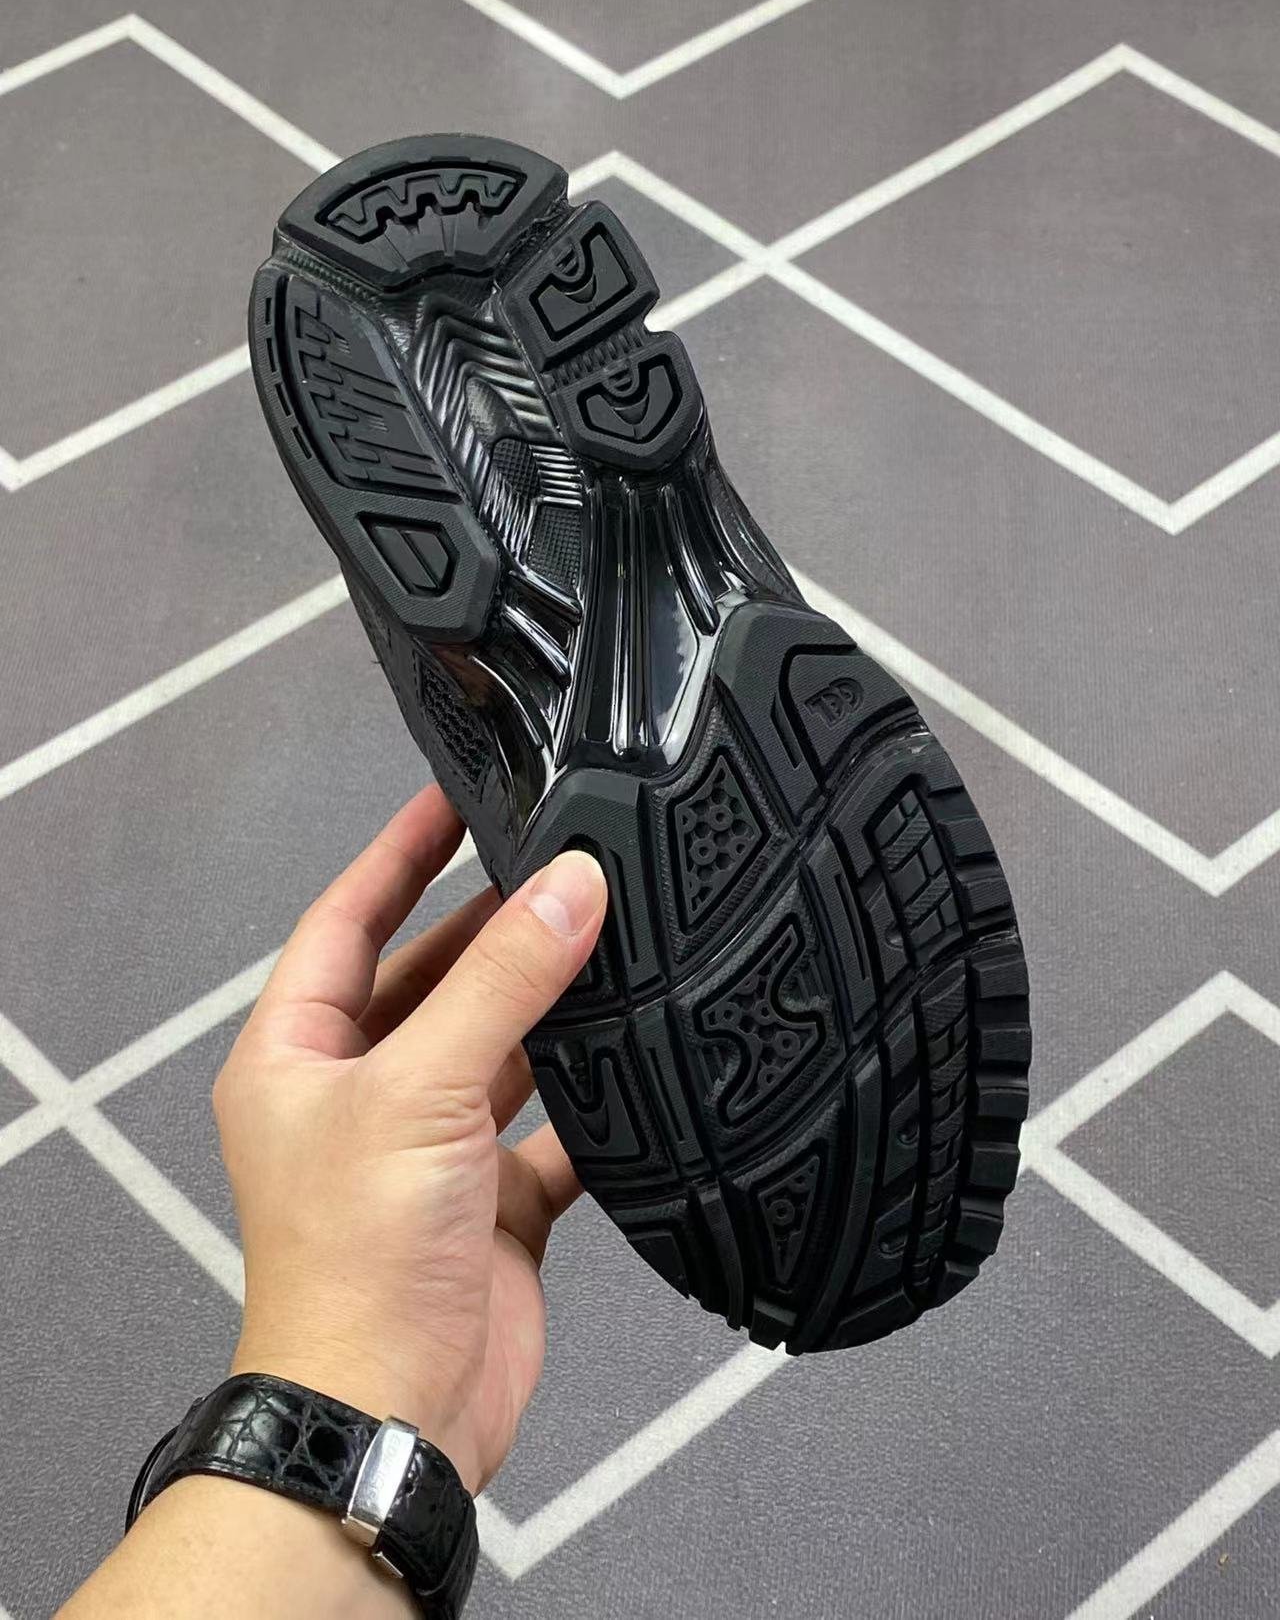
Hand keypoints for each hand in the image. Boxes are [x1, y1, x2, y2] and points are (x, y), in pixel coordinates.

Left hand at [213, 785, 606, 1494]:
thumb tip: (570, 887)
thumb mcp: (422, 1092)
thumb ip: (503, 983)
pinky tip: (638, 1058)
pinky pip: (552, 1127)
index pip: (347, 920)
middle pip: (432, 978)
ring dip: (549, 1004)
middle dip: (493, 926)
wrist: (395, 1413)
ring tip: (613, 937)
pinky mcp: (493, 1201)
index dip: (399, 853)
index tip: (457, 795)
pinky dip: (593, 1098)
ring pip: (499, 1046)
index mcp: (298, 1055)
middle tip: (563, 864)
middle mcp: (360, 1094)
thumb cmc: (356, 1263)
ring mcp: (431, 1148)